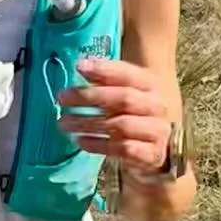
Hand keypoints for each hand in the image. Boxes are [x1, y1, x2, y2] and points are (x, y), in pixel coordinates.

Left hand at [57, 57, 171, 171]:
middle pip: (123, 98)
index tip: (79, 67)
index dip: (104, 70)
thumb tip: (82, 65)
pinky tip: (80, 141)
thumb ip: (105, 80)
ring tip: (64, 123)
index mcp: (151, 85)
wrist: (159, 149)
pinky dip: (98, 144)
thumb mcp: (124, 93)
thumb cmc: (134, 115)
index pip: (128, 74)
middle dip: (90, 97)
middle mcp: (157, 106)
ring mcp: (157, 131)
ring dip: (88, 123)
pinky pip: (122, 149)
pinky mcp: (151, 154)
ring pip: (121, 125)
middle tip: (62, 98)